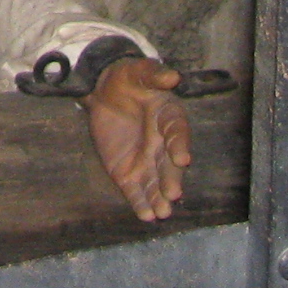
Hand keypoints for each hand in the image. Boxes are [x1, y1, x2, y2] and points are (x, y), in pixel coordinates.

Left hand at [86, 57, 192, 221]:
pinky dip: (141, 204)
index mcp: (169, 118)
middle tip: (173, 194)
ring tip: (163, 213)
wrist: (104, 93)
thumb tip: (173, 76)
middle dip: (171, 180)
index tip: (183, 158)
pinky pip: (136, 191)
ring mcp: (146, 161)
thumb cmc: (126, 79)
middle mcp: (162, 144)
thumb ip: (154, 74)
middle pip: (168, 165)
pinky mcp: (128, 173)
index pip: (176, 133)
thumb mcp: (137, 71)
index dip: (180, 145)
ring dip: (159, 198)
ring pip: (155, 183)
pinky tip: (146, 216)